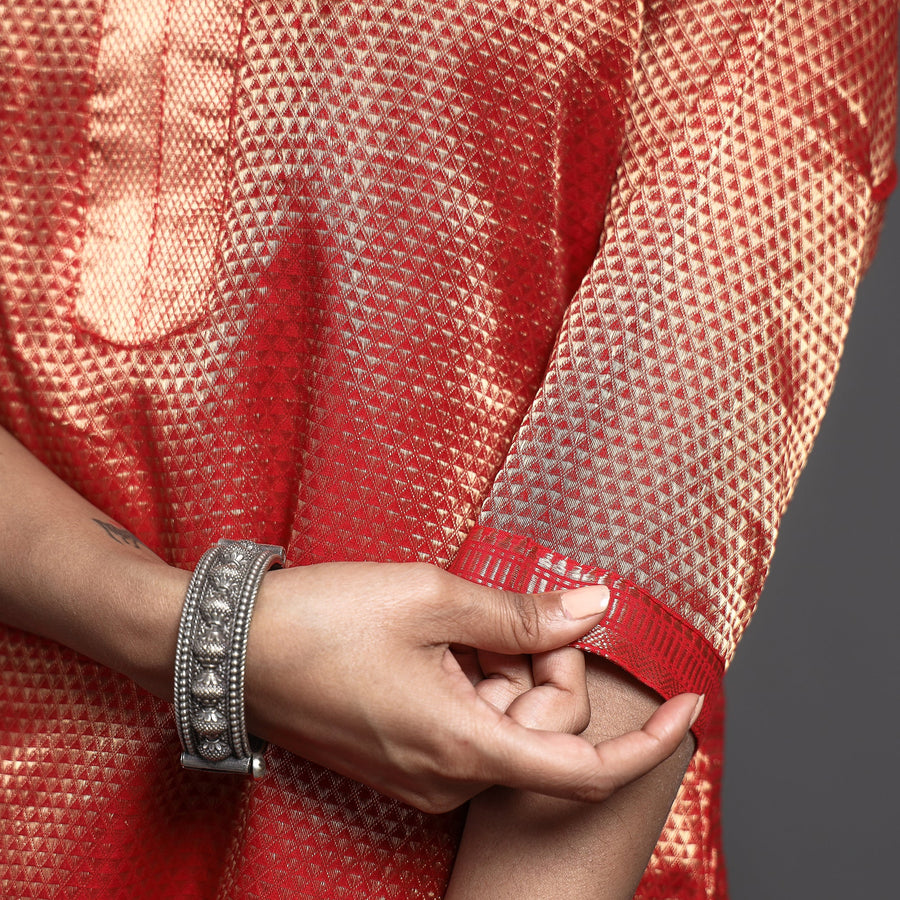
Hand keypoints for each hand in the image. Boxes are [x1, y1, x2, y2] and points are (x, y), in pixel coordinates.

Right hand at [245, 561, 700, 812]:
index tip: (690, 704)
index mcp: (463, 746)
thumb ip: (522, 612)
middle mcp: (447, 776)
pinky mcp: (402, 758)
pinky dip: (474, 678)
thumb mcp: (433, 599)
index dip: (649, 741)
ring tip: (451, 619)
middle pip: (540, 726)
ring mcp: (422, 773)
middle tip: (501, 607)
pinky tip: (436, 640)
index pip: (585, 768)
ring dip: (500, 664)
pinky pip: (468, 724)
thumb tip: (593, 606)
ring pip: (504, 721)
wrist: (232, 648)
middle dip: (542, 660)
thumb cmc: (325, 620)